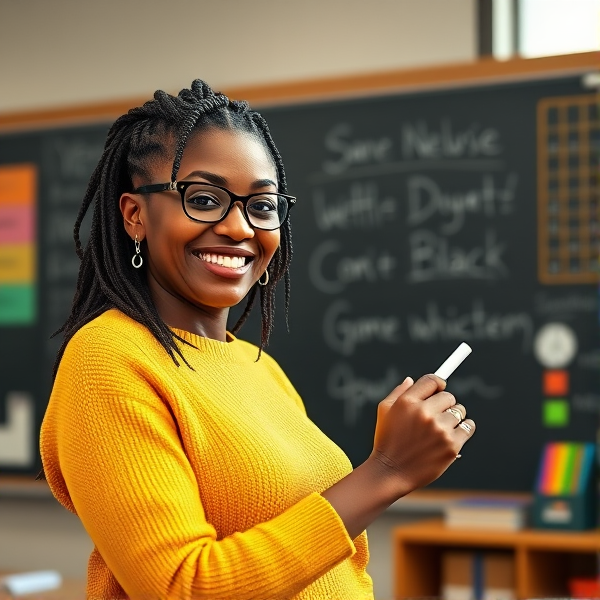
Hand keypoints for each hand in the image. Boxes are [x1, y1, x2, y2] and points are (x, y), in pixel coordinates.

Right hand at [369, 374, 474, 494]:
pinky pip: (468, 427)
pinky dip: (464, 429)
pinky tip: (453, 434)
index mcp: (408, 402)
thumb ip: (399, 392)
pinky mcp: (451, 445)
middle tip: (437, 415)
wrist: (391, 472)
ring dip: (454, 417)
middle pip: (448, 396)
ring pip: (460, 411)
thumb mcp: (385, 411)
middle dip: (444, 404)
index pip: (432, 381)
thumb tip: (411, 380)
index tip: (439, 389)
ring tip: (442, 428)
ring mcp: (439, 429)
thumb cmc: (386, 441)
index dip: (438, 383)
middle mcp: (424, 413)